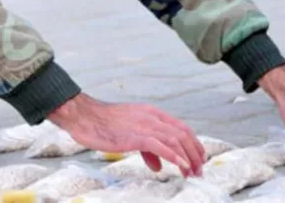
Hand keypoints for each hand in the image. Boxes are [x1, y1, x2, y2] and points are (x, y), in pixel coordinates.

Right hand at [47, 93, 204, 176]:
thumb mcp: (129, 133)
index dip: (193, 142)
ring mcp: (145, 125)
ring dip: (188, 158)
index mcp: (151, 113)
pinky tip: (181, 166)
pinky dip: (174, 157)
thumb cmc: (103, 124)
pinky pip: (161, 146)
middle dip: (195, 152)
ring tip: (192, 172)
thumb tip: (158, 164)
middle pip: (183, 133)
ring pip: (176, 140)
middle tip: (199, 169)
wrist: (85, 116)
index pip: (180, 126)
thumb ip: (146, 148)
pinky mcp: (137, 136)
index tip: (199, 157)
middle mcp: (151, 117)